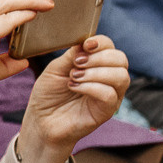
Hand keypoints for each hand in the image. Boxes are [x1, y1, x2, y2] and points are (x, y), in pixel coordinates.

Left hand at [15, 34, 128, 162]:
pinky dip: (91, 87)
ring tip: (74, 77)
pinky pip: (110, 95)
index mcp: (97, 64)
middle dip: (99, 57)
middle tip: (76, 64)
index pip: (110, 47)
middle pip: (121, 59)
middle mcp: (108, 78)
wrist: (41, 120)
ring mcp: (110, 95)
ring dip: (96, 72)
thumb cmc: (48, 94)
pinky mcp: (107, 111)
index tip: (85, 45)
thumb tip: (85, 41)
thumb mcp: (55, 69)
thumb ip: (71, 55)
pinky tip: (74, 87)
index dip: (101, 42)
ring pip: (121, 76)